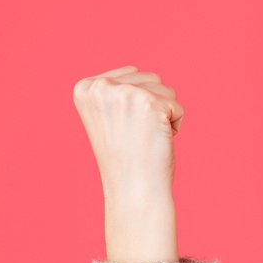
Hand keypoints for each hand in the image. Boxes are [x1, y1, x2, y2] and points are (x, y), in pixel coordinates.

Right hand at [73, 64, 183, 200]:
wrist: (133, 190)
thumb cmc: (125, 158)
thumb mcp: (108, 117)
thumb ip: (115, 92)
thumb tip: (136, 72)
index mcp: (85, 88)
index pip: (131, 75)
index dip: (136, 105)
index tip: (123, 128)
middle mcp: (101, 87)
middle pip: (151, 79)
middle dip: (153, 108)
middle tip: (136, 136)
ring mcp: (125, 94)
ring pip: (166, 90)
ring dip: (164, 115)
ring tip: (145, 138)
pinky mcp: (150, 104)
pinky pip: (178, 107)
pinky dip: (175, 125)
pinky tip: (157, 142)